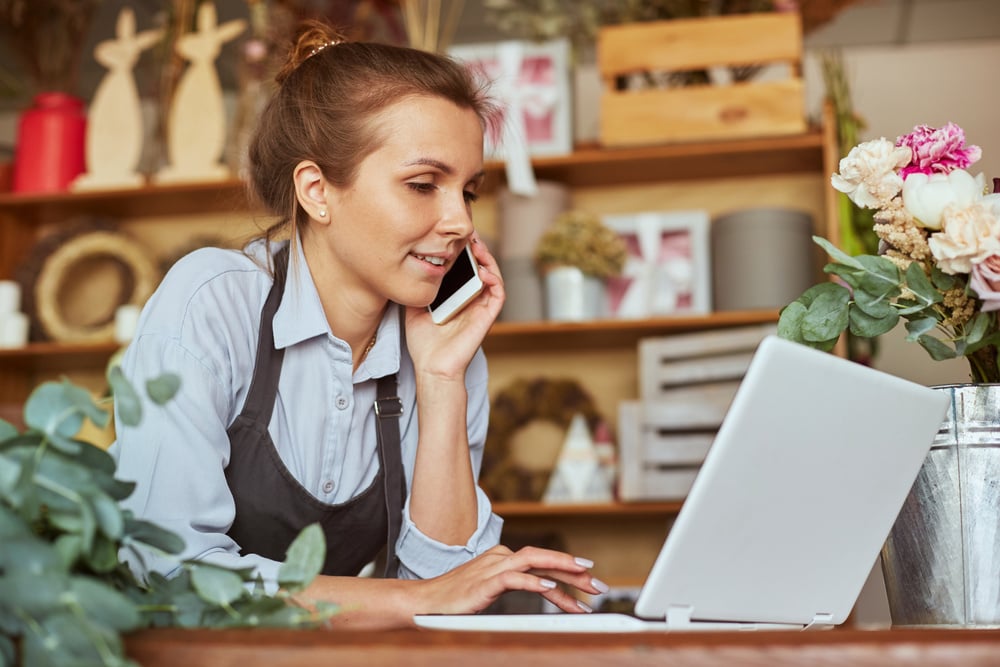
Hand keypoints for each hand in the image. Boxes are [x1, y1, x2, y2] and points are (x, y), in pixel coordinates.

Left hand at [405, 233, 504, 379]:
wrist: (431, 367)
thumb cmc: (424, 343)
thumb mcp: (414, 307)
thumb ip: (417, 289)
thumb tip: (408, 269)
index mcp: (457, 297)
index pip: (465, 268)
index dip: (464, 251)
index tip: (453, 236)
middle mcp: (472, 300)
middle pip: (481, 267)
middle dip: (477, 248)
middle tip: (468, 233)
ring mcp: (481, 307)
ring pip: (493, 276)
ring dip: (487, 258)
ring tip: (476, 244)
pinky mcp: (488, 316)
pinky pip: (498, 293)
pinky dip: (494, 278)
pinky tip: (482, 269)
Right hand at [410, 544, 606, 615]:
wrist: (425, 602)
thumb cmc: (456, 599)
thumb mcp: (491, 590)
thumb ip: (515, 585)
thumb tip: (547, 591)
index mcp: (504, 558)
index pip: (543, 561)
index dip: (569, 569)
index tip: (591, 581)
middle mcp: (501, 558)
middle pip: (544, 559)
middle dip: (574, 571)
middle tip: (599, 585)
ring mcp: (493, 568)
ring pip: (535, 563)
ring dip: (563, 572)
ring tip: (585, 582)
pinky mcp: (484, 582)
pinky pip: (515, 579)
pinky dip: (535, 583)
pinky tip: (551, 590)